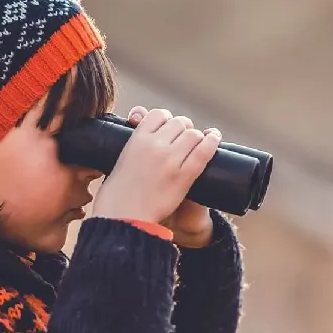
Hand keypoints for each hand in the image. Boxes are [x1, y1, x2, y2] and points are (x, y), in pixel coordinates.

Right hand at [89, 106, 220, 233]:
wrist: (124, 218)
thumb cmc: (117, 194)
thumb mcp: (117, 161)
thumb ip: (131, 145)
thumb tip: (137, 119)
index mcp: (136, 139)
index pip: (158, 114)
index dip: (165, 120)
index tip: (166, 128)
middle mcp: (155, 145)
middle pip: (179, 123)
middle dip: (182, 128)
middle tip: (182, 140)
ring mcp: (171, 160)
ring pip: (193, 134)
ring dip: (196, 137)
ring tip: (195, 145)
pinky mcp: (184, 176)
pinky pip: (204, 151)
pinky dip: (212, 142)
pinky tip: (214, 138)